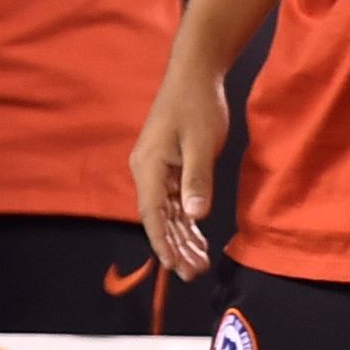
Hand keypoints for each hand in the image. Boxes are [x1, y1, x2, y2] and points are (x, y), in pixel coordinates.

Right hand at [129, 66, 231, 278]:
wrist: (195, 75)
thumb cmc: (197, 104)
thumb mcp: (201, 143)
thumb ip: (198, 180)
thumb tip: (194, 214)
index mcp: (149, 167)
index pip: (152, 215)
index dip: (162, 243)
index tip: (174, 266)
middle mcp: (147, 171)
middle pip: (158, 219)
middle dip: (175, 248)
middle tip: (193, 274)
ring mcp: (158, 170)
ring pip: (167, 214)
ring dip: (182, 239)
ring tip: (198, 263)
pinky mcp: (170, 167)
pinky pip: (175, 202)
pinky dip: (186, 222)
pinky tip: (198, 239)